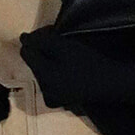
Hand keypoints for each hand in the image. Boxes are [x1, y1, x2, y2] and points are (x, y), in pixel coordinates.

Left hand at [20, 27, 134, 113]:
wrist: (112, 83)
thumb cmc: (90, 62)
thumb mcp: (65, 46)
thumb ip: (42, 41)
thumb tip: (22, 38)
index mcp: (43, 77)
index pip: (27, 52)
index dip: (36, 39)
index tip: (51, 33)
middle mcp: (43, 90)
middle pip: (34, 63)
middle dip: (43, 50)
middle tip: (60, 40)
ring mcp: (51, 98)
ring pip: (42, 71)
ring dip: (49, 59)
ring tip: (66, 53)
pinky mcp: (59, 101)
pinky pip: (49, 81)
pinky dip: (55, 71)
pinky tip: (68, 68)